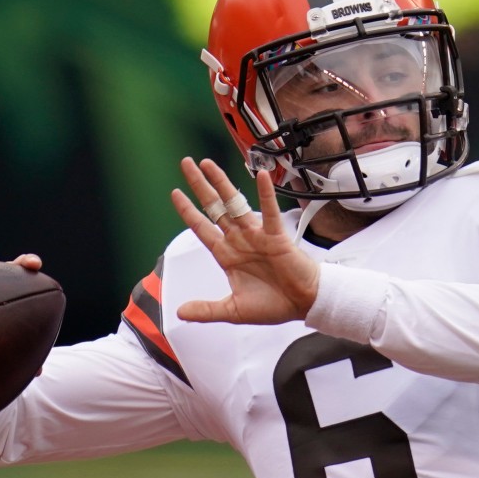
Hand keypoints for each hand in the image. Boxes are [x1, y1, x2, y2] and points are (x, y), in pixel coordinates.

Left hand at [171, 157, 319, 324]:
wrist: (303, 304)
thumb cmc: (273, 305)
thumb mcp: (233, 311)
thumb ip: (207, 311)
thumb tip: (180, 312)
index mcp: (227, 255)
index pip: (202, 227)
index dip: (188, 211)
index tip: (175, 193)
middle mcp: (239, 240)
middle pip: (214, 208)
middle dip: (199, 186)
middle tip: (186, 164)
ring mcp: (257, 235)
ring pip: (235, 204)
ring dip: (222, 184)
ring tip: (209, 164)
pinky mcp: (276, 236)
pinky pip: (270, 212)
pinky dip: (266, 195)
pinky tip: (261, 177)